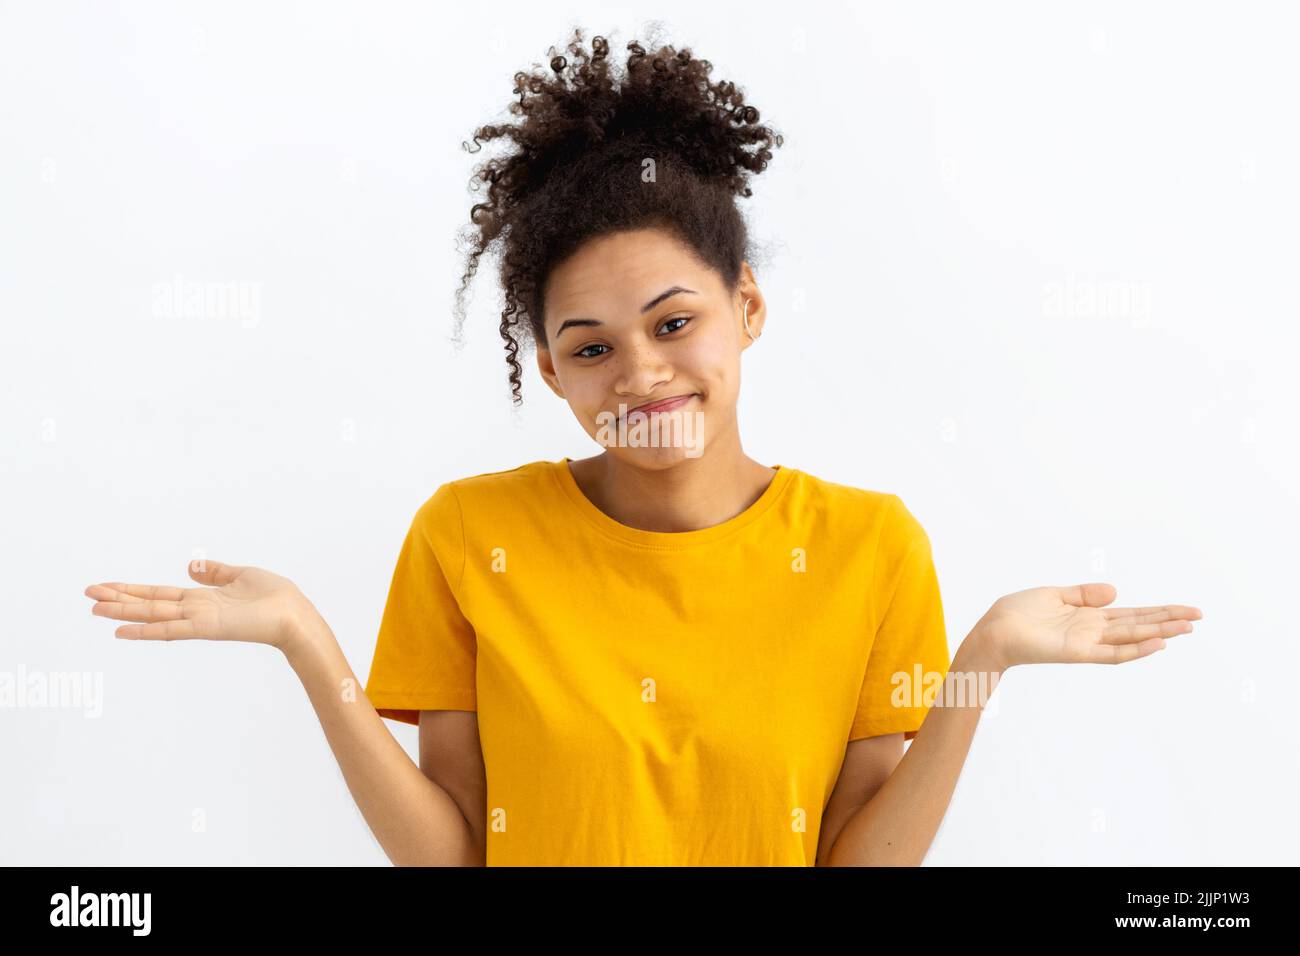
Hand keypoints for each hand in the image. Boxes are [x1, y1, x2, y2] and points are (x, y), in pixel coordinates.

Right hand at [85, 560, 319, 651]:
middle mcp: (195, 611)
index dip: (133, 589)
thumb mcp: (240, 575)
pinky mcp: (206, 628)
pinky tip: (121, 630)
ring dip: (123, 612)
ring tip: (94, 608)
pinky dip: (145, 630)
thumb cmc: (274, 598)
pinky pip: (170, 630)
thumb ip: (214, 572)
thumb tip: (190, 565)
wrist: (294, 615)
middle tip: (87, 594)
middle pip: (148, 604)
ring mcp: (198, 620)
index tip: (107, 585)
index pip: (159, 594)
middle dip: (118, 599)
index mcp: (202, 598)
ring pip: (152, 615)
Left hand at [974, 582, 1201, 669]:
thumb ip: (1084, 594)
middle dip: (1168, 621)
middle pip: (1139, 625)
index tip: (1185, 609)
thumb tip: (1116, 591)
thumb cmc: (1016, 614)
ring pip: (1132, 638)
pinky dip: (1135, 649)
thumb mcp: (1054, 595)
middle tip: (1199, 617)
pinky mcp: (1078, 653)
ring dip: (1160, 633)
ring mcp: (1088, 643)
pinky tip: (1157, 643)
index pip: (1132, 615)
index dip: (1158, 612)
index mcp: (1089, 617)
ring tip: (1187, 628)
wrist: (992, 631)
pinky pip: (1112, 653)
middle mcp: (1093, 631)